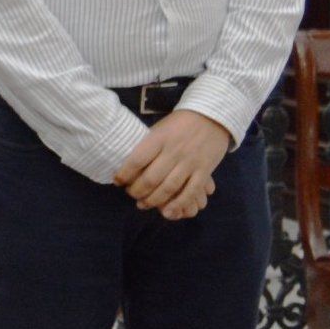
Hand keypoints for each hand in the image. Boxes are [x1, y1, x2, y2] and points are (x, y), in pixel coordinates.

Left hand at [113, 110, 230, 219]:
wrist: (211, 117)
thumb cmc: (178, 124)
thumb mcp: (159, 129)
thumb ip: (147, 146)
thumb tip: (128, 165)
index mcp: (159, 139)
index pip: (136, 160)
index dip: (124, 174)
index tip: (118, 181)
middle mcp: (174, 151)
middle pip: (151, 178)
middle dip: (136, 191)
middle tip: (131, 194)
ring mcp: (190, 162)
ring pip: (168, 188)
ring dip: (153, 200)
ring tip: (143, 204)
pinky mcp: (204, 171)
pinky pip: (190, 192)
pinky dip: (177, 204)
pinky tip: (166, 211)